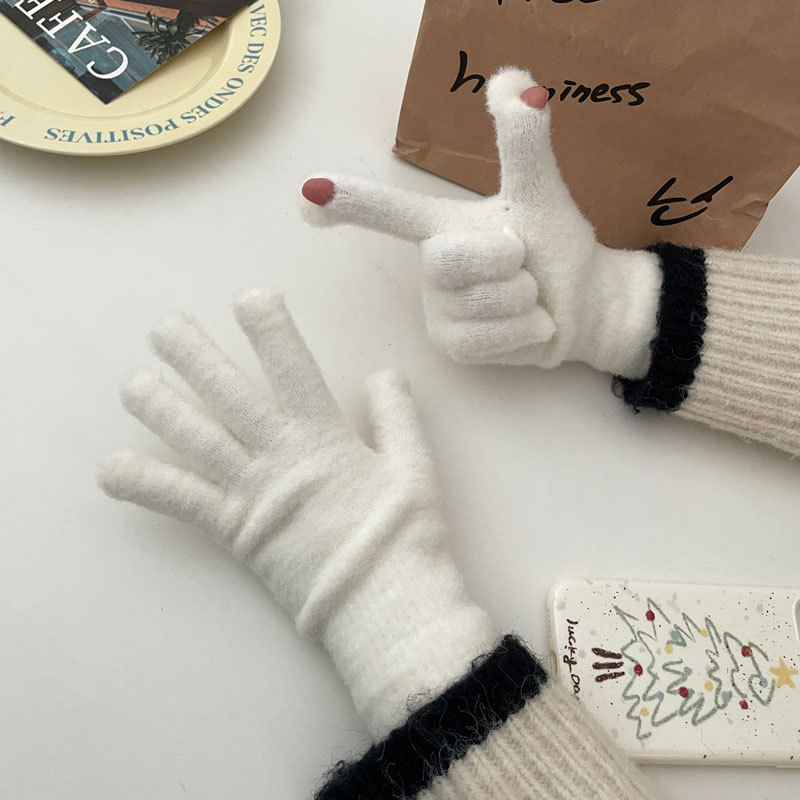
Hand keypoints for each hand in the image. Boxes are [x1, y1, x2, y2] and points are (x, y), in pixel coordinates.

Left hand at [99, 289, 494, 734]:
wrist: (384, 603)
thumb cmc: (405, 536)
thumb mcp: (415, 467)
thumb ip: (398, 416)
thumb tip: (383, 374)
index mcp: (324, 435)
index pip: (292, 368)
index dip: (270, 331)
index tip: (249, 299)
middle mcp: (279, 456)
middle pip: (228, 395)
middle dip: (195, 357)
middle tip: (166, 328)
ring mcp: (251, 494)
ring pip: (196, 440)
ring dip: (161, 410)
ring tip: (133, 384)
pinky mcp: (233, 533)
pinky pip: (182, 503)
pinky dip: (145, 485)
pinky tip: (110, 471)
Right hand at [301, 68, 659, 377]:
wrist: (580, 305)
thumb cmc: (552, 246)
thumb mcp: (538, 191)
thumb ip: (523, 142)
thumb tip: (513, 79)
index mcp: (441, 223)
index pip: (389, 212)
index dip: (348, 201)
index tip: (308, 194)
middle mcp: (430, 265)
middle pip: (447, 259)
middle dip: (503, 258)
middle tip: (522, 263)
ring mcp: (438, 309)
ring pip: (475, 302)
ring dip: (522, 296)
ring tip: (528, 294)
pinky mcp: (452, 345)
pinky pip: (483, 338)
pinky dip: (523, 329)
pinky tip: (530, 324)